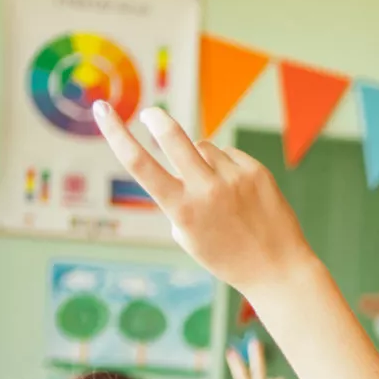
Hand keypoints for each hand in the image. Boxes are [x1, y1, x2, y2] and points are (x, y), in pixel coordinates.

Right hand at [92, 104, 314, 291]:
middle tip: (150, 114)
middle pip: (171, 135)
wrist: (277, 269)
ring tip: (218, 190)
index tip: (101, 109)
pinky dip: (227, 166)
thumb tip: (178, 161)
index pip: (138, 163)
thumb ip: (176, 198)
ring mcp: (234, 178)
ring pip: (204, 147)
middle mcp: (206, 190)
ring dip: (202, 158)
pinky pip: (229, 154)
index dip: (115, 132)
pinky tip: (240, 191)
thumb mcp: (187, 235)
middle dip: (156, 119)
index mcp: (181, 209)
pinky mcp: (257, 172)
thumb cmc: (226, 255)